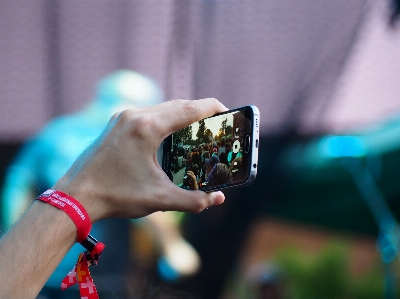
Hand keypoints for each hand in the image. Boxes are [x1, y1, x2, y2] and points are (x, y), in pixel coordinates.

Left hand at [53, 98, 226, 221]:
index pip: (188, 109)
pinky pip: (146, 114)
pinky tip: (168, 134)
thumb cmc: (116, 196)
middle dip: (198, 111)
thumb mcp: (159, 199)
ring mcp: (122, 117)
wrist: (75, 197)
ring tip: (195, 128)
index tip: (227, 111)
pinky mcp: (115, 124)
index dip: (211, 108)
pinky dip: (163, 119)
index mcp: (147, 128)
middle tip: (214, 123)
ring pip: (160, 107)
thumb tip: (218, 199)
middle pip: (176, 105)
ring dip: (180, 114)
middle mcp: (134, 115)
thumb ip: (193, 200)